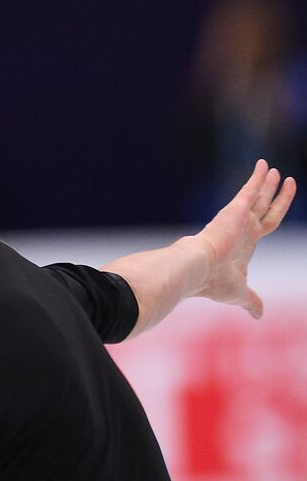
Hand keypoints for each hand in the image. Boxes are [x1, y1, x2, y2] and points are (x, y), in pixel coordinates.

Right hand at [190, 158, 295, 318]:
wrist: (195, 270)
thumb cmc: (214, 283)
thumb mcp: (240, 293)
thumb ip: (252, 300)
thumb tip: (259, 315)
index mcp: (244, 245)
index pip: (264, 226)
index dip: (273, 216)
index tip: (276, 209)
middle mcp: (243, 230)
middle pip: (265, 208)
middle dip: (276, 195)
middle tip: (284, 180)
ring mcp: (239, 219)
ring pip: (260, 197)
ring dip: (269, 183)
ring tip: (276, 171)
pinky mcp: (235, 210)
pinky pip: (251, 189)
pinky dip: (258, 176)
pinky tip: (265, 165)